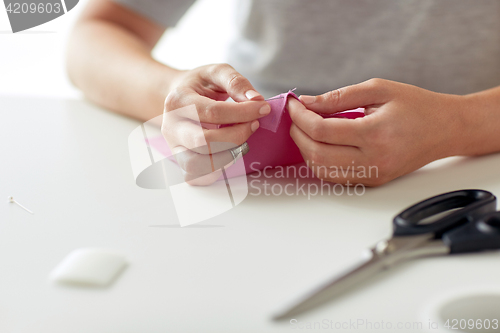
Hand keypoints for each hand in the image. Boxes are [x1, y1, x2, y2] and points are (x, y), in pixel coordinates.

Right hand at [162, 64, 270, 183]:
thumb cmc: (200, 85)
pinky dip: (217, 170)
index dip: (243, 113)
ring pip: (199, 164)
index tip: (263, 108)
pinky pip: (197, 175)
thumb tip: (256, 100)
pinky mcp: (180, 160)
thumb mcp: (216, 72)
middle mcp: (171, 126)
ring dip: (228, 156)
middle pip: (204, 142)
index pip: (213, 112)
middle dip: (237, 136)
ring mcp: (173, 147)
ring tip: (242, 141)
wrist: (179, 96)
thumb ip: (236, 82)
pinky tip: (229, 153)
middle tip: (254, 124)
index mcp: (177, 101)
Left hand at [288, 79, 467, 185]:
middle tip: (296, 117)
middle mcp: (373, 160)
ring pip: (322, 171)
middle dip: (298, 134)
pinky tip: (319, 145)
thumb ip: (338, 97)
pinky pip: (335, 178)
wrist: (447, 128)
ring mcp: (373, 175)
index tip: (294, 104)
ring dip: (306, 150)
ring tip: (305, 130)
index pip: (322, 131)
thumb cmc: (416, 105)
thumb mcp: (378, 89)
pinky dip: (320, 162)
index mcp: (375, 134)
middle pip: (317, 154)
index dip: (300, 117)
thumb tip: (307, 102)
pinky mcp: (373, 181)